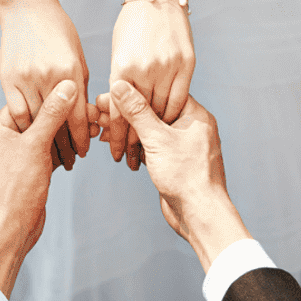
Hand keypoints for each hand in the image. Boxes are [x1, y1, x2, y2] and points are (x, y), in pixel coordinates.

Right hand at [0, 0, 92, 171]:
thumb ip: (80, 87)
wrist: (27, 7)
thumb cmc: (58, 30)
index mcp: (72, 72)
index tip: (84, 152)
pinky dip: (24, 126)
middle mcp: (50, 77)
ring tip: (50, 154)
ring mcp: (26, 78)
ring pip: (36, 122)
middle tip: (69, 161)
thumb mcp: (78, 58)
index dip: (82, 138)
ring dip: (43, 140)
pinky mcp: (8, 79)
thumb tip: (85, 117)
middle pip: (57, 124)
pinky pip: (16, 112)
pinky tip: (30, 135)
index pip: (79, 116)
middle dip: (64, 146)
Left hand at [0, 80, 101, 259]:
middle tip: (88, 114)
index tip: (76, 93)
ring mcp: (14, 158)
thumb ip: (52, 114)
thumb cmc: (15, 189)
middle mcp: (2, 141)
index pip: (27, 103)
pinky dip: (61, 153)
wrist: (10, 228)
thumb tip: (67, 87)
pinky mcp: (26, 173)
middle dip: (63, 118)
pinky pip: (45, 155)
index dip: (52, 98)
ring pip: (44, 139)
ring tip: (89, 131)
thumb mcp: (36, 145)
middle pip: (37, 120)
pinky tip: (79, 150)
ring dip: (65, 137)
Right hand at [96, 80, 230, 244]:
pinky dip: (136, 147)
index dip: (135, 92)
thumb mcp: (157, 139)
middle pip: (154, 112)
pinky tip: (117, 147)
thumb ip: (137, 112)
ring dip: (128, 131)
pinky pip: (154, 148)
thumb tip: (120, 86)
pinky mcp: (176, 162)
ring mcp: (184, 146)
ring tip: (102, 129)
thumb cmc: (187, 176)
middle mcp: (192, 128)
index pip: (161, 93)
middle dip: (126, 113)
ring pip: (152, 132)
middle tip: (100, 111)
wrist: (200, 214)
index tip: (110, 92)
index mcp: (195, 115)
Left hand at [105, 0, 194, 169]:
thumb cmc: (131, 24)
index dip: (117, 138)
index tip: (116, 155)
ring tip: (150, 147)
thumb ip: (118, 81)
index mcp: (121, 68)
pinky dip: (173, 114)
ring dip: (156, 132)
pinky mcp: (187, 64)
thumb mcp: (117, 53)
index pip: (119, 114)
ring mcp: (168, 67)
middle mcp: (144, 70)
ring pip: (162, 111)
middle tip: (132, 158)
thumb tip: (114, 110)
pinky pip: (180, 98)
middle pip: (141, 118)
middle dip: (136, 141)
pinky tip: (167, 125)